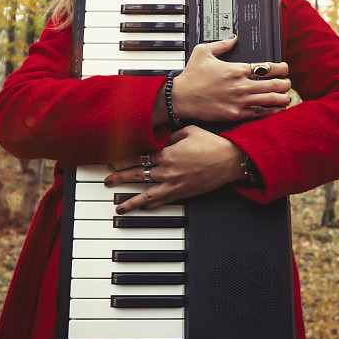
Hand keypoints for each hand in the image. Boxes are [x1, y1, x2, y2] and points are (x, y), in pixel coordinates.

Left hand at [105, 126, 245, 212]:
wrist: (230, 160)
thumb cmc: (212, 143)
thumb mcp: (188, 131)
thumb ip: (170, 135)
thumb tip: (159, 138)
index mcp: (168, 154)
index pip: (139, 157)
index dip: (123, 160)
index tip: (112, 162)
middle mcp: (168, 171)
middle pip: (138, 175)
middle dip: (120, 178)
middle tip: (107, 181)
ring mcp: (176, 185)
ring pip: (147, 195)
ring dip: (131, 201)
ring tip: (119, 207)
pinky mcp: (184, 193)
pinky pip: (164, 201)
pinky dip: (152, 206)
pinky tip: (143, 208)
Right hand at [171, 36, 289, 122]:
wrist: (181, 98)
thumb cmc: (191, 76)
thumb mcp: (203, 52)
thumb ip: (221, 44)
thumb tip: (233, 38)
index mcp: (236, 69)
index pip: (267, 67)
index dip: (281, 67)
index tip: (284, 68)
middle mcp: (241, 85)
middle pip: (273, 84)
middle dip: (285, 83)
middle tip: (288, 83)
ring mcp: (239, 101)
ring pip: (269, 100)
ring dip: (282, 98)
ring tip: (286, 97)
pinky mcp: (235, 114)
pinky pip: (258, 114)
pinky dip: (270, 112)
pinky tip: (277, 111)